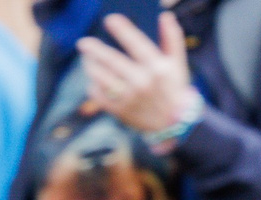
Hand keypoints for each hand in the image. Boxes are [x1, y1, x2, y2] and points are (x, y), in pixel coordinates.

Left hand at [77, 13, 203, 137]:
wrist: (172, 122)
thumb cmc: (173, 87)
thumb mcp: (177, 62)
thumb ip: (172, 38)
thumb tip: (165, 15)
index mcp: (157, 67)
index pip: (136, 44)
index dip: (122, 30)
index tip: (110, 19)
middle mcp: (142, 82)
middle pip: (113, 61)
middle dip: (95, 50)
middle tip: (82, 43)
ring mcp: (130, 98)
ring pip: (102, 78)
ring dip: (90, 66)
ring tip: (86, 59)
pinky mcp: (120, 111)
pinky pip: (99, 96)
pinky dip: (93, 86)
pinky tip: (93, 79)